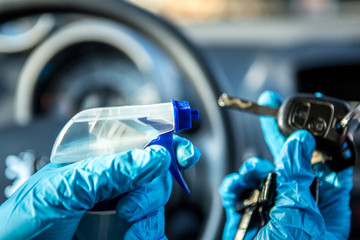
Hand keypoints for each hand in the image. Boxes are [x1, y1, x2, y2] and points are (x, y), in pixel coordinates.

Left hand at [0, 135, 199, 239]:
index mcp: (98, 160)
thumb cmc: (28, 217)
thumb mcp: (64, 188)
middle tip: (130, 207)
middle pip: (155, 174)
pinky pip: (153, 230)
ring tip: (130, 231)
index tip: (184, 153)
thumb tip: (154, 157)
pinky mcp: (126, 233)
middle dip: (152, 189)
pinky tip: (137, 238)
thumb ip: (108, 171)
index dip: (165, 142)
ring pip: (157, 204)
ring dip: (150, 218)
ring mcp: (121, 208)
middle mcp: (114, 181)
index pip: (138, 142)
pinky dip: (151, 234)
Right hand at [219, 91, 351, 238]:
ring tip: (251, 175)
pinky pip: (239, 186)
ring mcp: (272, 202)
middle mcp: (298, 199)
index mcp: (324, 203)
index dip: (324, 133)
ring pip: (262, 168)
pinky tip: (236, 190)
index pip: (328, 160)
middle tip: (270, 104)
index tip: (319, 109)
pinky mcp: (249, 207)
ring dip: (253, 166)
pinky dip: (234, 184)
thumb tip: (298, 141)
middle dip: (280, 132)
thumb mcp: (299, 215)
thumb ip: (297, 174)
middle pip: (292, 156)